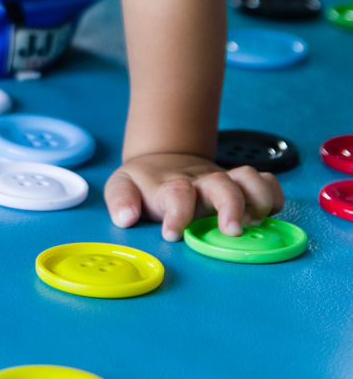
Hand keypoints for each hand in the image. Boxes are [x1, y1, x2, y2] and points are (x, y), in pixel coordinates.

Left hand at [104, 152, 284, 241]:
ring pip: (249, 178)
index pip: (176, 193)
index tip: (173, 234)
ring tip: (256, 222)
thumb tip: (126, 216)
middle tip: (232, 230)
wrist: (164, 162)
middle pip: (221, 184)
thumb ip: (120, 199)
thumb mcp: (122, 186)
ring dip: (258, 197)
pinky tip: (272, 213)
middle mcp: (201, 182)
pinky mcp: (241, 185)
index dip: (177, 213)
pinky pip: (266, 181)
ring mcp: (223, 181)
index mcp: (171, 186)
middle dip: (231, 205)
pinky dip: (274, 194)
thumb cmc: (145, 184)